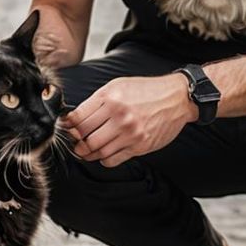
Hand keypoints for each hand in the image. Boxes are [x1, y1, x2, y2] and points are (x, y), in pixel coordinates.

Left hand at [64, 74, 194, 167]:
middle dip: (76, 143)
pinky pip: (112, 160)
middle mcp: (119, 115)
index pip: (77, 118)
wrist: (177, 98)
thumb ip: (96, 101)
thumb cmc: (147, 91)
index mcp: (110, 98)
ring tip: (87, 150)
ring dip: (88, 154)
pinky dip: (104, 159)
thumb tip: (74, 118)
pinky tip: (105, 152)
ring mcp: (130, 132)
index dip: (68, 126)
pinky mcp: (139, 146)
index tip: (68, 129)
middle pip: (84, 138)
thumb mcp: (118, 86)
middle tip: (76, 142)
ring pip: (96, 151)